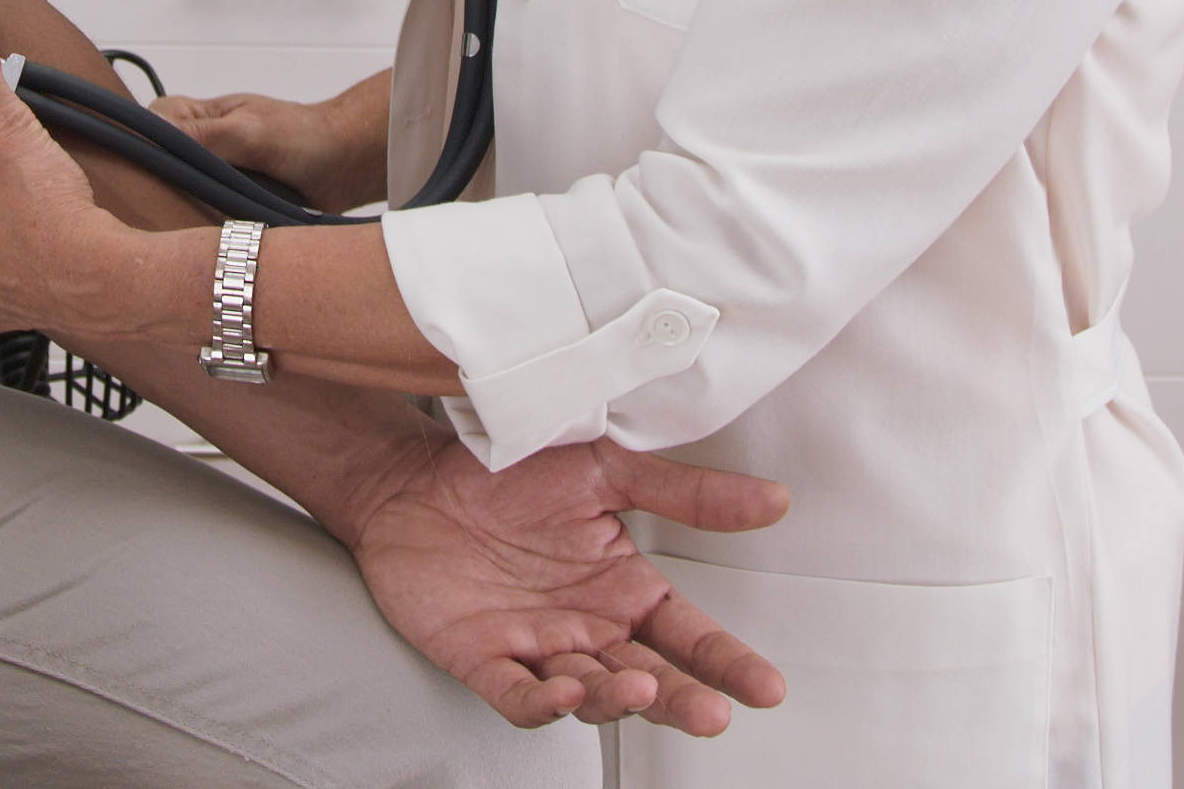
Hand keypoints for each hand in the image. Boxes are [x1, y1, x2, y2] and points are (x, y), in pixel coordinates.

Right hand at [152, 87, 383, 212]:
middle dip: (160, 186)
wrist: (346, 165)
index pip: (148, 129)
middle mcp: (200, 145)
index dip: (142, 148)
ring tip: (192, 222)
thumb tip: (150, 133)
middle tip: (169, 205)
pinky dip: (207, 224)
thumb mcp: (248, 131)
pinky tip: (210, 233)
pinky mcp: (228, 203)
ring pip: (177, 196)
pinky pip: (203, 216)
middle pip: (156, 166)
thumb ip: (202, 134)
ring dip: (185, 209)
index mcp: (197, 118)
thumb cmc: (304, 136)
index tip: (144, 172)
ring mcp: (213, 176)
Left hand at [338, 434, 790, 734]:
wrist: (410, 479)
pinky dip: (542, 703)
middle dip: (683, 699)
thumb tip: (773, 500)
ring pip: (589, 693)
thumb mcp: (607, 470)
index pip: (688, 636)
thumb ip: (687, 493)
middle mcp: (586, 628)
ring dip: (619, 697)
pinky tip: (567, 694)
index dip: (728, 662)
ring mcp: (535, 648)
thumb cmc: (506, 474)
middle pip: (649, 679)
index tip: (767, 687)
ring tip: (644, 685)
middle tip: (714, 713)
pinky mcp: (481, 658)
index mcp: (622, 589)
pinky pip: (516, 694)